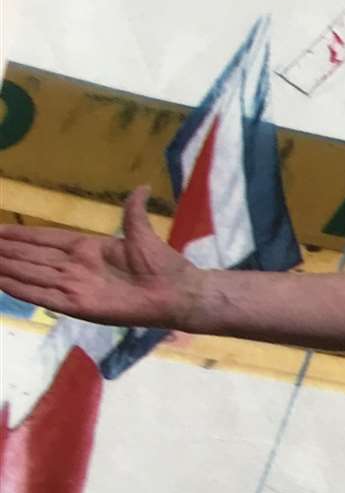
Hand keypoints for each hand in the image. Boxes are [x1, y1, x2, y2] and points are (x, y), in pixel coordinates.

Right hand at [0, 187, 196, 328]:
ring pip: (32, 274)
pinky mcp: (80, 306)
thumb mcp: (142, 232)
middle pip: (32, 257)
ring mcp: (77, 287)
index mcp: (88, 249)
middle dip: (5, 251)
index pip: (45, 239)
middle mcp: (76, 268)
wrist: (178, 293)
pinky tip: (1, 281)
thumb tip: (142, 187)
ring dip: (6, 268)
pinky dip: (22, 289)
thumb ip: (133, 211)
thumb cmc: (163, 265)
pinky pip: (45, 297)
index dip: (21, 235)